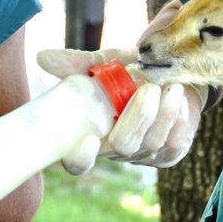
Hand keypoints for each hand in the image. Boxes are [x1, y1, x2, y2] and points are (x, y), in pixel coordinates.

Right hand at [36, 47, 204, 173]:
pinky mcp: (169, 154)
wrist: (171, 79)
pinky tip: (178, 99)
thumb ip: (77, 64)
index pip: (76, 163)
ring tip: (171, 86)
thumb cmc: (129, 75)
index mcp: (90, 136)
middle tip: (149, 88)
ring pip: (152, 143)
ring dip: (164, 113)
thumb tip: (43, 57)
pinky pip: (174, 142)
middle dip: (137, 117)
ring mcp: (143, 155)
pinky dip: (178, 118)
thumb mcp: (103, 66)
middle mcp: (115, 151)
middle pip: (122, 145)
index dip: (80, 159)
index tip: (88, 141)